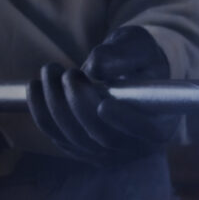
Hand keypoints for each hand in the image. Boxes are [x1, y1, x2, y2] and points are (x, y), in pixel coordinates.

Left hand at [26, 27, 174, 166]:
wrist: (129, 72)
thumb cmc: (138, 58)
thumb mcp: (137, 46)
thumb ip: (122, 54)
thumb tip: (95, 67)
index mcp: (160, 124)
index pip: (146, 132)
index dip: (125, 122)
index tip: (105, 105)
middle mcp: (136, 147)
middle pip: (104, 137)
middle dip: (79, 104)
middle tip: (69, 72)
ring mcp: (107, 152)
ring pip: (75, 138)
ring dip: (54, 103)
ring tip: (51, 69)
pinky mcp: (82, 149)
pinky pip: (56, 136)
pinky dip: (42, 111)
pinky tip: (37, 86)